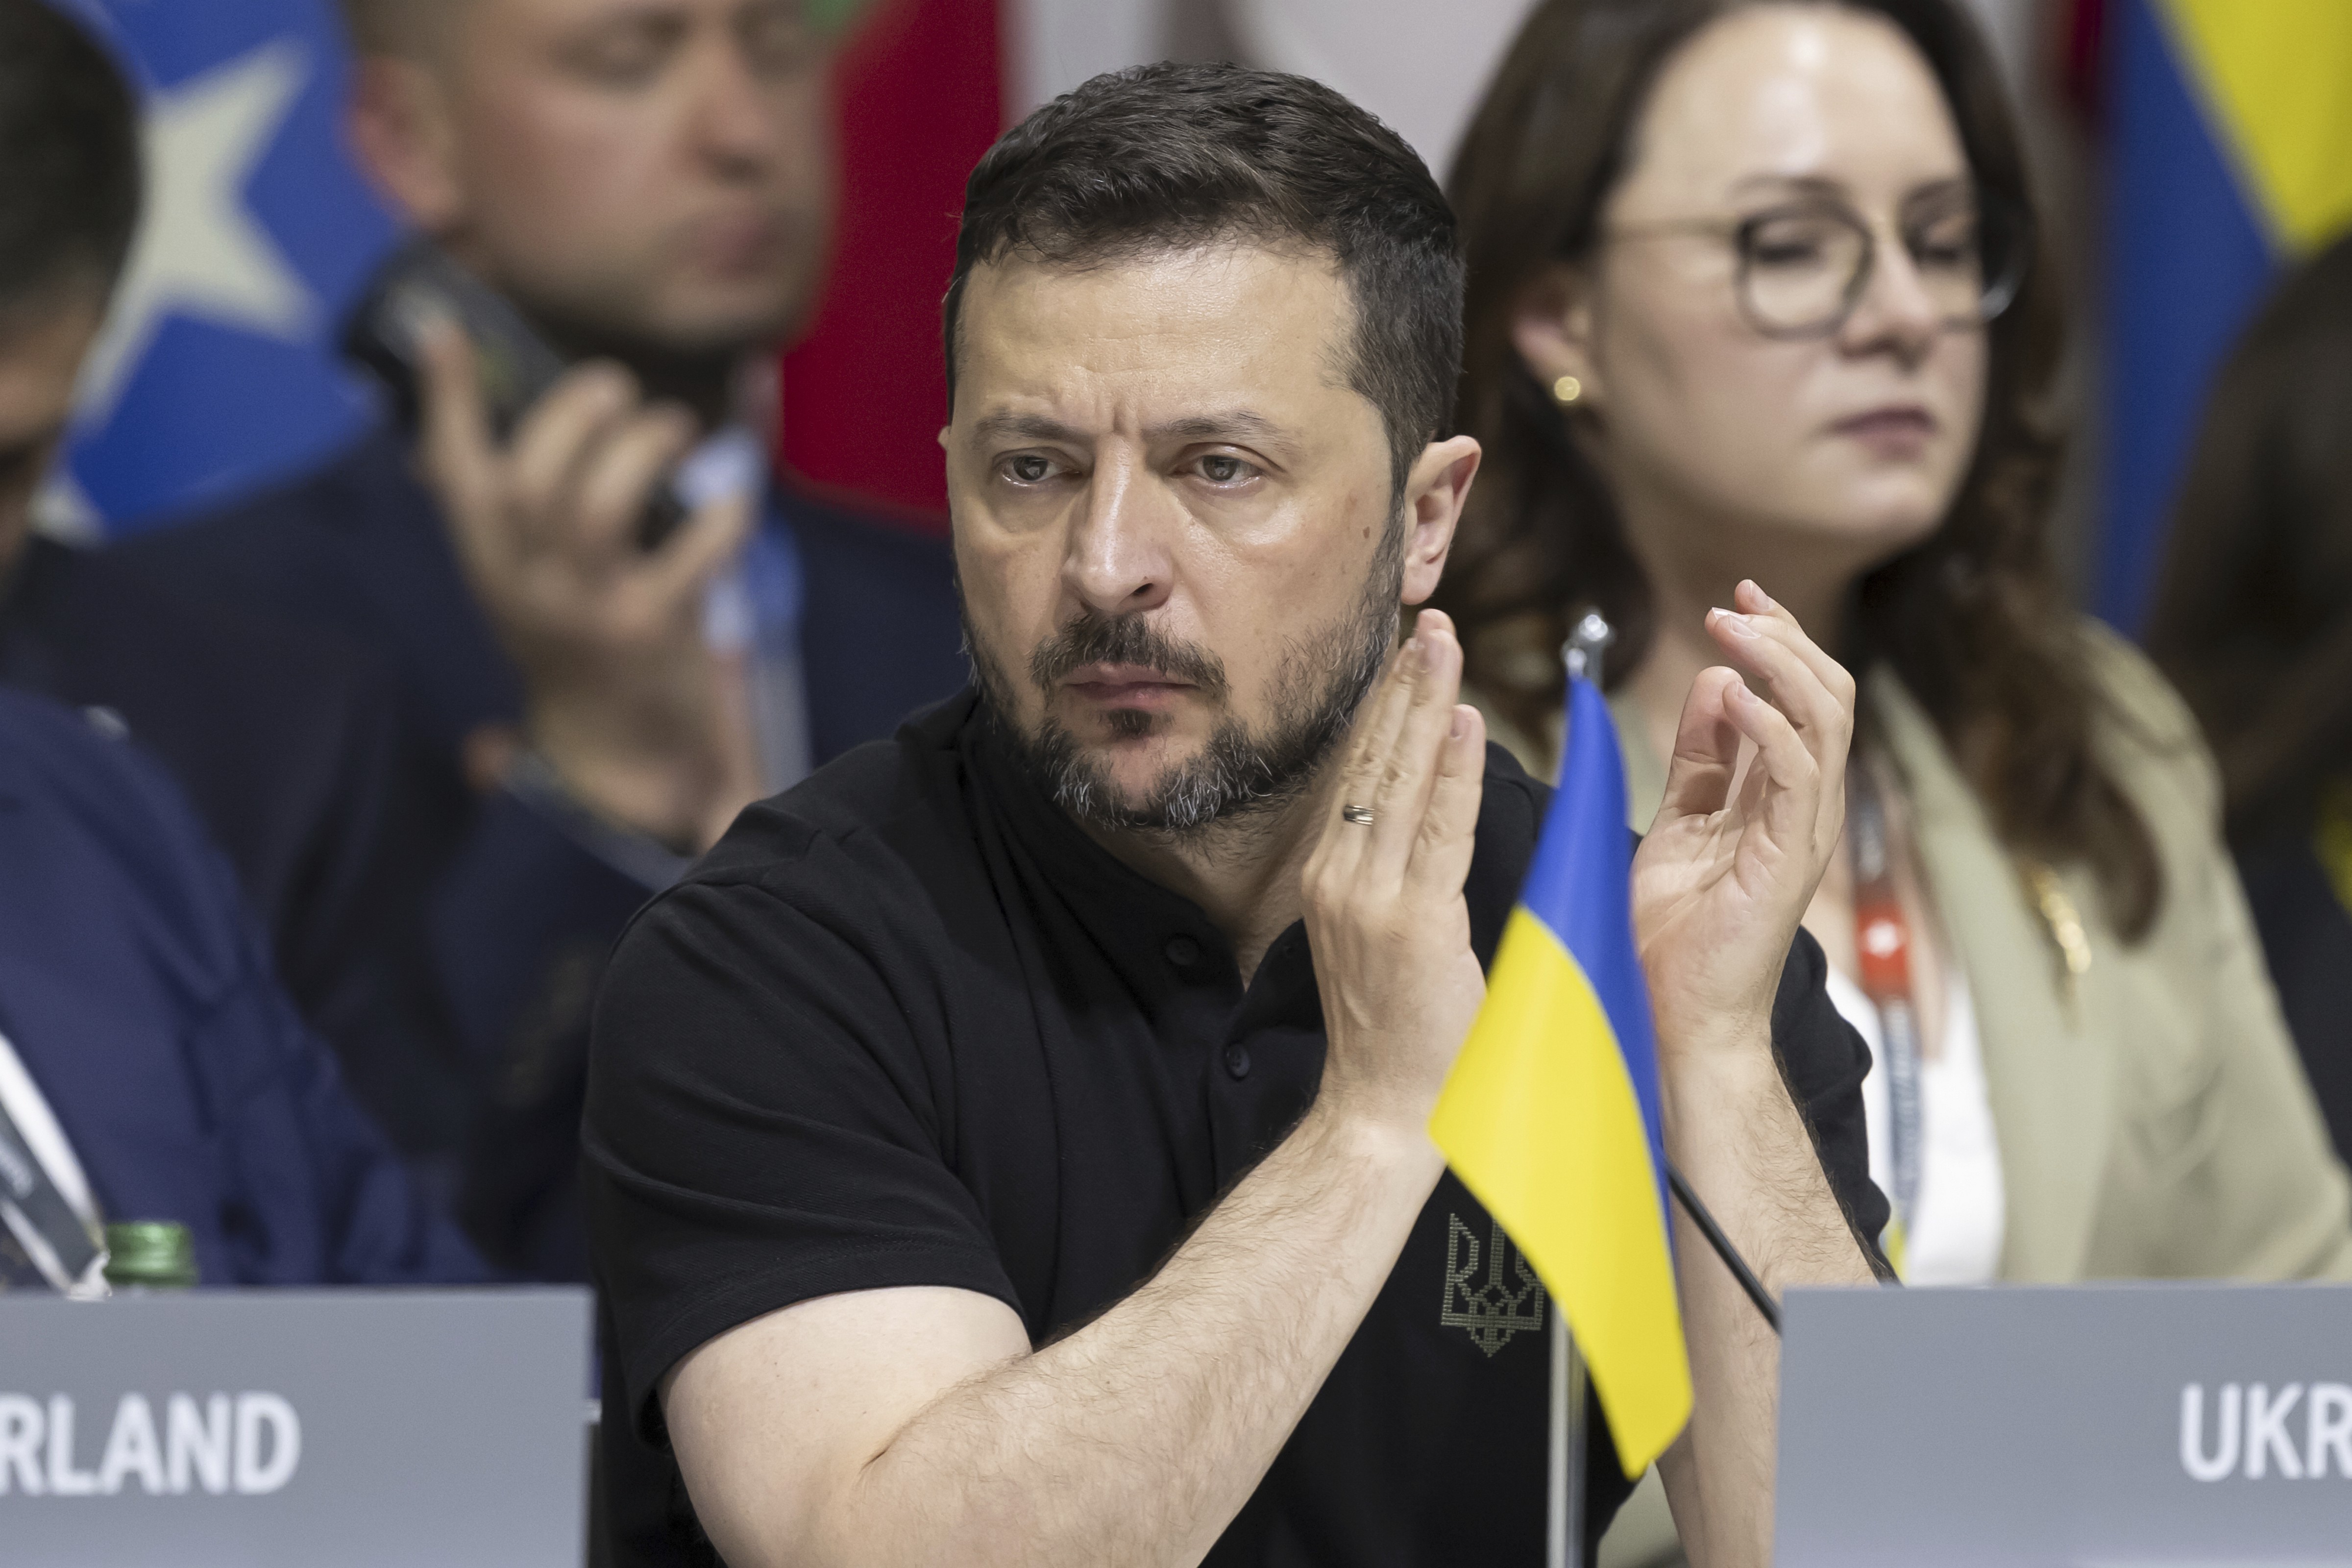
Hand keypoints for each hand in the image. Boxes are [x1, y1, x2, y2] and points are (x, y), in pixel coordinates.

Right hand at [416, 322, 762, 848]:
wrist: (617, 756)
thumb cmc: (581, 642)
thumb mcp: (533, 580)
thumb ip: (527, 508)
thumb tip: (532, 415)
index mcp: (491, 568)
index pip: (454, 475)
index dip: (448, 400)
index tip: (444, 330)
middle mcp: (528, 590)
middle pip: (530, 482)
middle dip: (571, 415)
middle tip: (614, 387)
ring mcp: (588, 615)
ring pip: (598, 510)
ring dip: (642, 449)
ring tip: (673, 426)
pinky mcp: (651, 637)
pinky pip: (691, 558)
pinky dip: (722, 517)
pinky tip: (736, 499)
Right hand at [1301, 609, 1489, 1139]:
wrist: (1377, 1116)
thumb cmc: (1399, 1039)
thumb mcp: (1384, 943)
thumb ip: (1397, 881)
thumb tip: (1422, 825)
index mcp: (1334, 878)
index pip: (1363, 773)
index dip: (1386, 708)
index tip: (1409, 654)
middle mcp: (1341, 877)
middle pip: (1374, 759)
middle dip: (1404, 684)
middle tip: (1430, 620)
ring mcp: (1369, 898)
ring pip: (1402, 780)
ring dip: (1426, 705)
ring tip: (1445, 643)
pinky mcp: (1411, 923)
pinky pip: (1439, 829)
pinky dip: (1453, 772)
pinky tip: (1464, 720)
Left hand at [1630, 580, 1854, 1063]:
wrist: (1674, 1011)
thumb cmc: (1674, 931)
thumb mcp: (1679, 820)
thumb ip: (1701, 756)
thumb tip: (1712, 679)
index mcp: (1782, 795)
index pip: (1801, 698)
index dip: (1776, 642)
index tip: (1736, 599)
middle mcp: (1804, 807)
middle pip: (1827, 696)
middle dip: (1785, 638)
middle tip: (1733, 602)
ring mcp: (1803, 833)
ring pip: (1825, 721)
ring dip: (1779, 664)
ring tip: (1730, 628)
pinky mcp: (1788, 860)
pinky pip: (1798, 774)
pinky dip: (1769, 726)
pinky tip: (1732, 694)